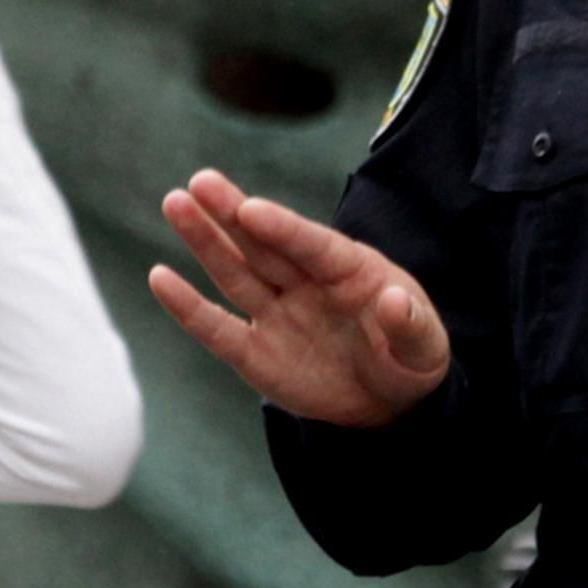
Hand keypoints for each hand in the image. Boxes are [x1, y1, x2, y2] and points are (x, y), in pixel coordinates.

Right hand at [145, 169, 450, 428]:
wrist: (389, 405)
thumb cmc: (409, 361)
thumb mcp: (426, 349)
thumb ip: (411, 326)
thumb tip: (393, 301)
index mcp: (351, 270)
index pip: (311, 244)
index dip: (281, 227)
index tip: (249, 208)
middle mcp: (306, 283)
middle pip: (264, 244)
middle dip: (231, 214)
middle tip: (200, 182)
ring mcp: (277, 314)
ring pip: (235, 272)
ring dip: (205, 241)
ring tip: (176, 203)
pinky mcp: (255, 353)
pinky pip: (218, 329)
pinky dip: (189, 307)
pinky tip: (161, 278)